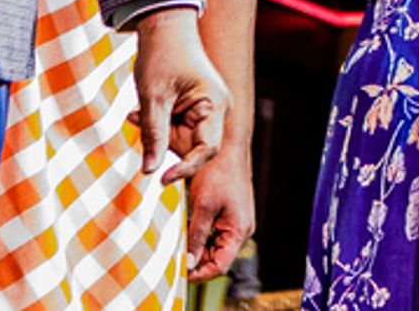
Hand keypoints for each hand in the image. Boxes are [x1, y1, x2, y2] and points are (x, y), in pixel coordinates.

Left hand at [129, 9, 229, 181]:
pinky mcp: (193, 106)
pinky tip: (140, 110)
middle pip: (192, 146)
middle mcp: (216, 108)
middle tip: (141, 123)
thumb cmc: (162, 54)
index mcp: (214, 104)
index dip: (185, 168)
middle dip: (164, 142)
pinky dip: (158, 123)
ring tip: (138, 111)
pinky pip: (176, 127)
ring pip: (181, 138)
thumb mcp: (153, 97)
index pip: (206, 150)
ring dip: (158, 131)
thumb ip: (153, 136)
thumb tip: (149, 171)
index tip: (160, 180)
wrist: (162, 24)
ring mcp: (205, 107)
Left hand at [184, 145, 254, 280]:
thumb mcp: (203, 206)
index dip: (200, 273)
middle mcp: (242, 228)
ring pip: (216, 245)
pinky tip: (189, 227)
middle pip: (218, 257)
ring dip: (199, 245)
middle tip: (177, 256)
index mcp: (239, 230)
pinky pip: (217, 232)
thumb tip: (189, 262)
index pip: (220, 266)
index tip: (182, 274)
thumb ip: (196, 236)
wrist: (228, 145)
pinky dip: (203, 233)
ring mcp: (238, 221)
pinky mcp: (232, 213)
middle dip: (197, 258)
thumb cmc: (219, 171)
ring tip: (181, 241)